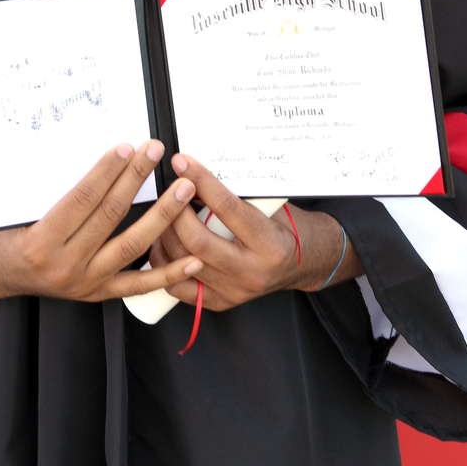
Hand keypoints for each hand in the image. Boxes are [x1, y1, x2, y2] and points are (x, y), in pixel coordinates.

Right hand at [0, 139, 202, 301]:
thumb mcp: (10, 204)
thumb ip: (46, 185)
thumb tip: (85, 152)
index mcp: (40, 243)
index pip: (82, 200)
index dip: (106, 172)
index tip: (126, 146)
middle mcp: (64, 267)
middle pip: (110, 217)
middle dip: (136, 180)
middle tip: (156, 150)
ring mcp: (83, 284)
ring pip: (131, 246)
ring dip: (162, 216)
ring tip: (184, 190)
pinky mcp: (95, 293)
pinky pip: (137, 284)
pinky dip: (167, 273)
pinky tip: (193, 258)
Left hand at [148, 153, 359, 310]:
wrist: (303, 263)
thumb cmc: (287, 229)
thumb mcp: (270, 206)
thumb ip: (236, 196)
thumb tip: (196, 177)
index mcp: (270, 244)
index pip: (227, 208)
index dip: (201, 182)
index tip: (182, 163)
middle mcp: (252, 271)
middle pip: (198, 241)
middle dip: (176, 211)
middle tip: (169, 191)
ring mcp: (235, 291)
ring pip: (184, 263)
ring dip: (166, 235)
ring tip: (163, 215)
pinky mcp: (221, 302)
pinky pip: (180, 287)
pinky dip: (166, 265)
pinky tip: (164, 245)